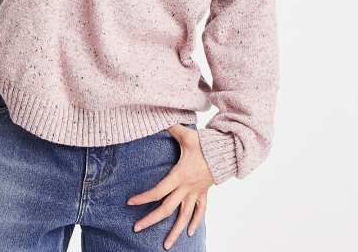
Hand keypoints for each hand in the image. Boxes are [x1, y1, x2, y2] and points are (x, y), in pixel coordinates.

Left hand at [126, 124, 214, 249]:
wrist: (227, 152)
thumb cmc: (205, 143)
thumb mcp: (187, 135)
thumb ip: (172, 127)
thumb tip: (160, 119)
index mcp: (180, 175)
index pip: (158, 190)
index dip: (144, 197)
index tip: (130, 202)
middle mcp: (187, 187)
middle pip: (167, 208)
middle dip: (151, 219)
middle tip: (136, 228)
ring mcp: (196, 192)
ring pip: (184, 216)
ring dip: (174, 231)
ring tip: (165, 246)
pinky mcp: (204, 193)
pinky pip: (200, 211)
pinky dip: (196, 222)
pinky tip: (189, 233)